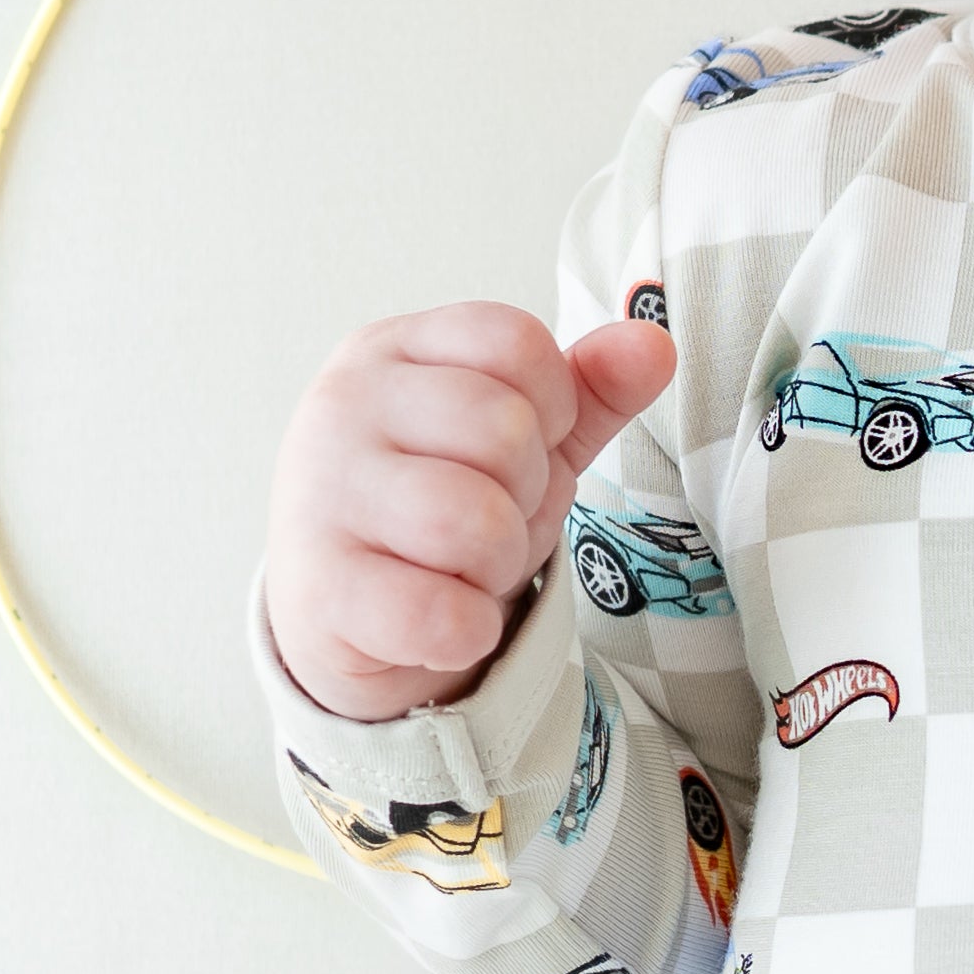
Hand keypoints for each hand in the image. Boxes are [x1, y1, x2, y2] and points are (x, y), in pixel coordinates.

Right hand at [266, 303, 674, 720]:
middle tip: (482, 522)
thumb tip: (655, 343)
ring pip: (474, 523)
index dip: (550, 411)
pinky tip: (438, 620)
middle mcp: (343, 404)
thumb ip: (590, 390)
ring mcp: (319, 492)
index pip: (518, 343)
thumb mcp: (525, 439)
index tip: (513, 452)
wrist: (347, 617)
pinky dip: (466, 630)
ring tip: (458, 569)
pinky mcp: (319, 588)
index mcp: (393, 349)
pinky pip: (439, 613)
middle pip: (503, 432)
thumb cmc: (441, 507)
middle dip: (523, 498)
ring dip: (495, 566)